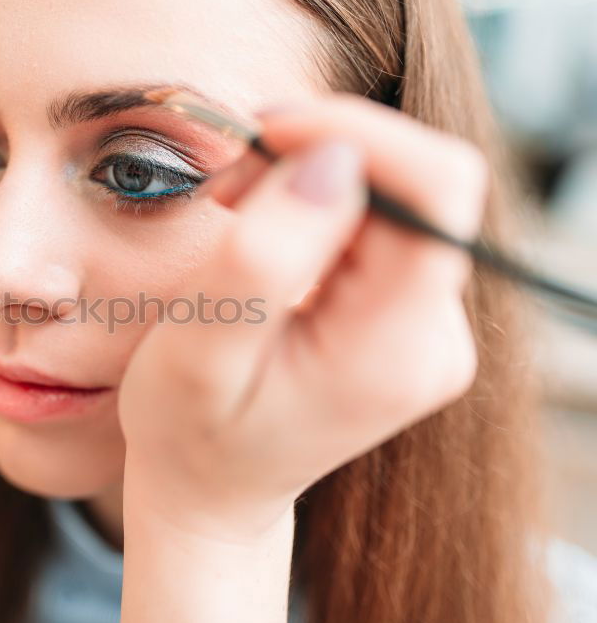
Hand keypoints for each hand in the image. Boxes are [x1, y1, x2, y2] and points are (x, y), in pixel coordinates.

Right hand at [118, 94, 487, 539]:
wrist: (213, 490)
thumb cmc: (189, 433)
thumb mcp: (197, 353)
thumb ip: (262, 259)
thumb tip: (334, 159)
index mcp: (393, 351)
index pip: (434, 187)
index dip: (354, 132)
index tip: (262, 137)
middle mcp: (434, 336)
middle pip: (417, 179)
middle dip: (316, 151)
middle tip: (225, 185)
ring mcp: (429, 325)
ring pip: (395, 187)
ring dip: (306, 174)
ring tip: (231, 213)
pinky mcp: (407, 310)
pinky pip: (380, 214)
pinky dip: (313, 200)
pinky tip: (261, 234)